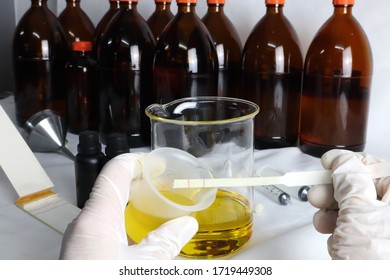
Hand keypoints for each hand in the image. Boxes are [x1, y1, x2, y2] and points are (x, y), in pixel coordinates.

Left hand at [59, 153, 197, 259]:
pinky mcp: (84, 255)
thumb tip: (186, 224)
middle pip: (113, 189)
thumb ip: (166, 241)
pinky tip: (141, 234)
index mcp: (96, 218)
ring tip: (157, 206)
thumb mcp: (144, 264)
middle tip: (164, 184)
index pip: (116, 172)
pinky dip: (126, 224)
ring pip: (110, 210)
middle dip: (140, 185)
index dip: (137, 162)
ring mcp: (82, 240)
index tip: (158, 162)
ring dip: (133, 205)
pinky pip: (106, 229)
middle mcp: (85, 224)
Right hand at [308, 149, 389, 258]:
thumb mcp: (358, 213)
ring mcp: (387, 230)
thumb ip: (348, 179)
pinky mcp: (377, 245)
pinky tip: (337, 240)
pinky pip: (356, 228)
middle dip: (335, 192)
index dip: (347, 163)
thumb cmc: (380, 262)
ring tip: (323, 223)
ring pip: (355, 209)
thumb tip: (339, 159)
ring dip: (334, 214)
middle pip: (362, 188)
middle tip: (317, 195)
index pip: (373, 167)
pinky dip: (341, 231)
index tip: (327, 164)